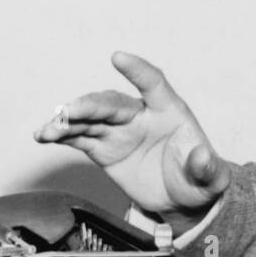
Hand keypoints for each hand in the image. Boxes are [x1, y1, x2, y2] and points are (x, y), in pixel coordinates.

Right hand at [33, 51, 229, 228]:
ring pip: (90, 119)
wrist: (182, 199)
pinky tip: (44, 135)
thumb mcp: (212, 179)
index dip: (137, 70)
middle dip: (90, 106)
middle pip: (112, 103)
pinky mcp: (104, 149)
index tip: (117, 57)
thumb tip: (203, 156)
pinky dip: (61, 135)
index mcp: (169, 112)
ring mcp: (120, 131)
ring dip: (68, 121)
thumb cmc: (200, 180)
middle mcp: (140, 116)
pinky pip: (79, 138)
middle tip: (69, 112)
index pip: (153, 84)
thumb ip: (208, 168)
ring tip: (47, 130)